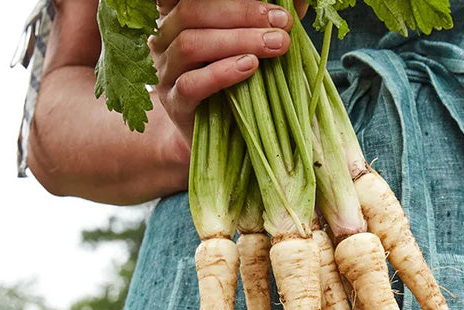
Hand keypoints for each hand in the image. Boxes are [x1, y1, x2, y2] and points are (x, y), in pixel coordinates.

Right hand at [149, 0, 295, 143]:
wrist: (218, 141)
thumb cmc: (236, 89)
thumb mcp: (249, 50)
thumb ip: (264, 25)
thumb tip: (297, 5)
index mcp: (179, 18)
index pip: (194, 0)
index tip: (274, 7)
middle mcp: (166, 40)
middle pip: (193, 12)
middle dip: (242, 13)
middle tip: (282, 25)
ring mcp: (166, 72)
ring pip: (190, 44)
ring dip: (237, 40)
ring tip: (274, 45)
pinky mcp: (174, 103)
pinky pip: (191, 84)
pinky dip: (221, 73)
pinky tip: (249, 67)